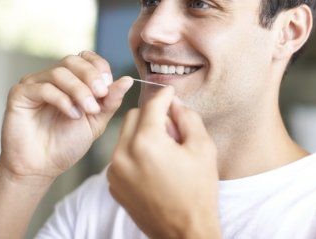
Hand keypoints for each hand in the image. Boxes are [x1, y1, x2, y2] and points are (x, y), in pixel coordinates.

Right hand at [0, 51, 133, 181]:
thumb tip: (128, 80)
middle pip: (73, 61)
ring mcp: (34, 84)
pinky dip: (62, 99)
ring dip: (79, 91)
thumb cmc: (67, 144)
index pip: (86, 58)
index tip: (108, 85)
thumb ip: (111, 100)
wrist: (42, 167)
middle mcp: (51, 78)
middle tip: (100, 96)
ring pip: (60, 73)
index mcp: (71, 80)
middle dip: (91, 77)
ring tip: (87, 111)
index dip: (99, 67)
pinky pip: (43, 87)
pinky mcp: (19, 94)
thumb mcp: (97, 121)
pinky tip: (72, 115)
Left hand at [107, 86, 220, 238]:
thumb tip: (174, 103)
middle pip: (133, 116)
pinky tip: (154, 164)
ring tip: (163, 148)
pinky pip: (120, 154)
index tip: (170, 92)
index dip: (164, 95)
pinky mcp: (113, 184)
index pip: (152, 105)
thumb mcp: (202, 147)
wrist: (184, 232)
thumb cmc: (198, 191)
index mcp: (146, 143)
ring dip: (142, 132)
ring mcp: (115, 171)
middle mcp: (123, 154)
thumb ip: (187, 117)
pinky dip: (134, 151)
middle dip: (152, 115)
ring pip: (124, 134)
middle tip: (172, 128)